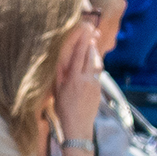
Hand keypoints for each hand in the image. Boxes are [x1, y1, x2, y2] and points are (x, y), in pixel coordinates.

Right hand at [52, 24, 102, 142]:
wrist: (78, 126)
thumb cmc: (63, 109)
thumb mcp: (57, 90)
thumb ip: (60, 73)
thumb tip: (61, 58)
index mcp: (73, 78)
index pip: (78, 54)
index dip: (82, 40)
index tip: (85, 28)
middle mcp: (85, 79)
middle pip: (90, 56)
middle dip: (91, 42)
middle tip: (92, 30)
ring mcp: (94, 83)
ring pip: (96, 63)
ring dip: (94, 52)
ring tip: (93, 43)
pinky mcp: (99, 88)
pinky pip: (97, 72)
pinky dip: (94, 65)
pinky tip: (92, 61)